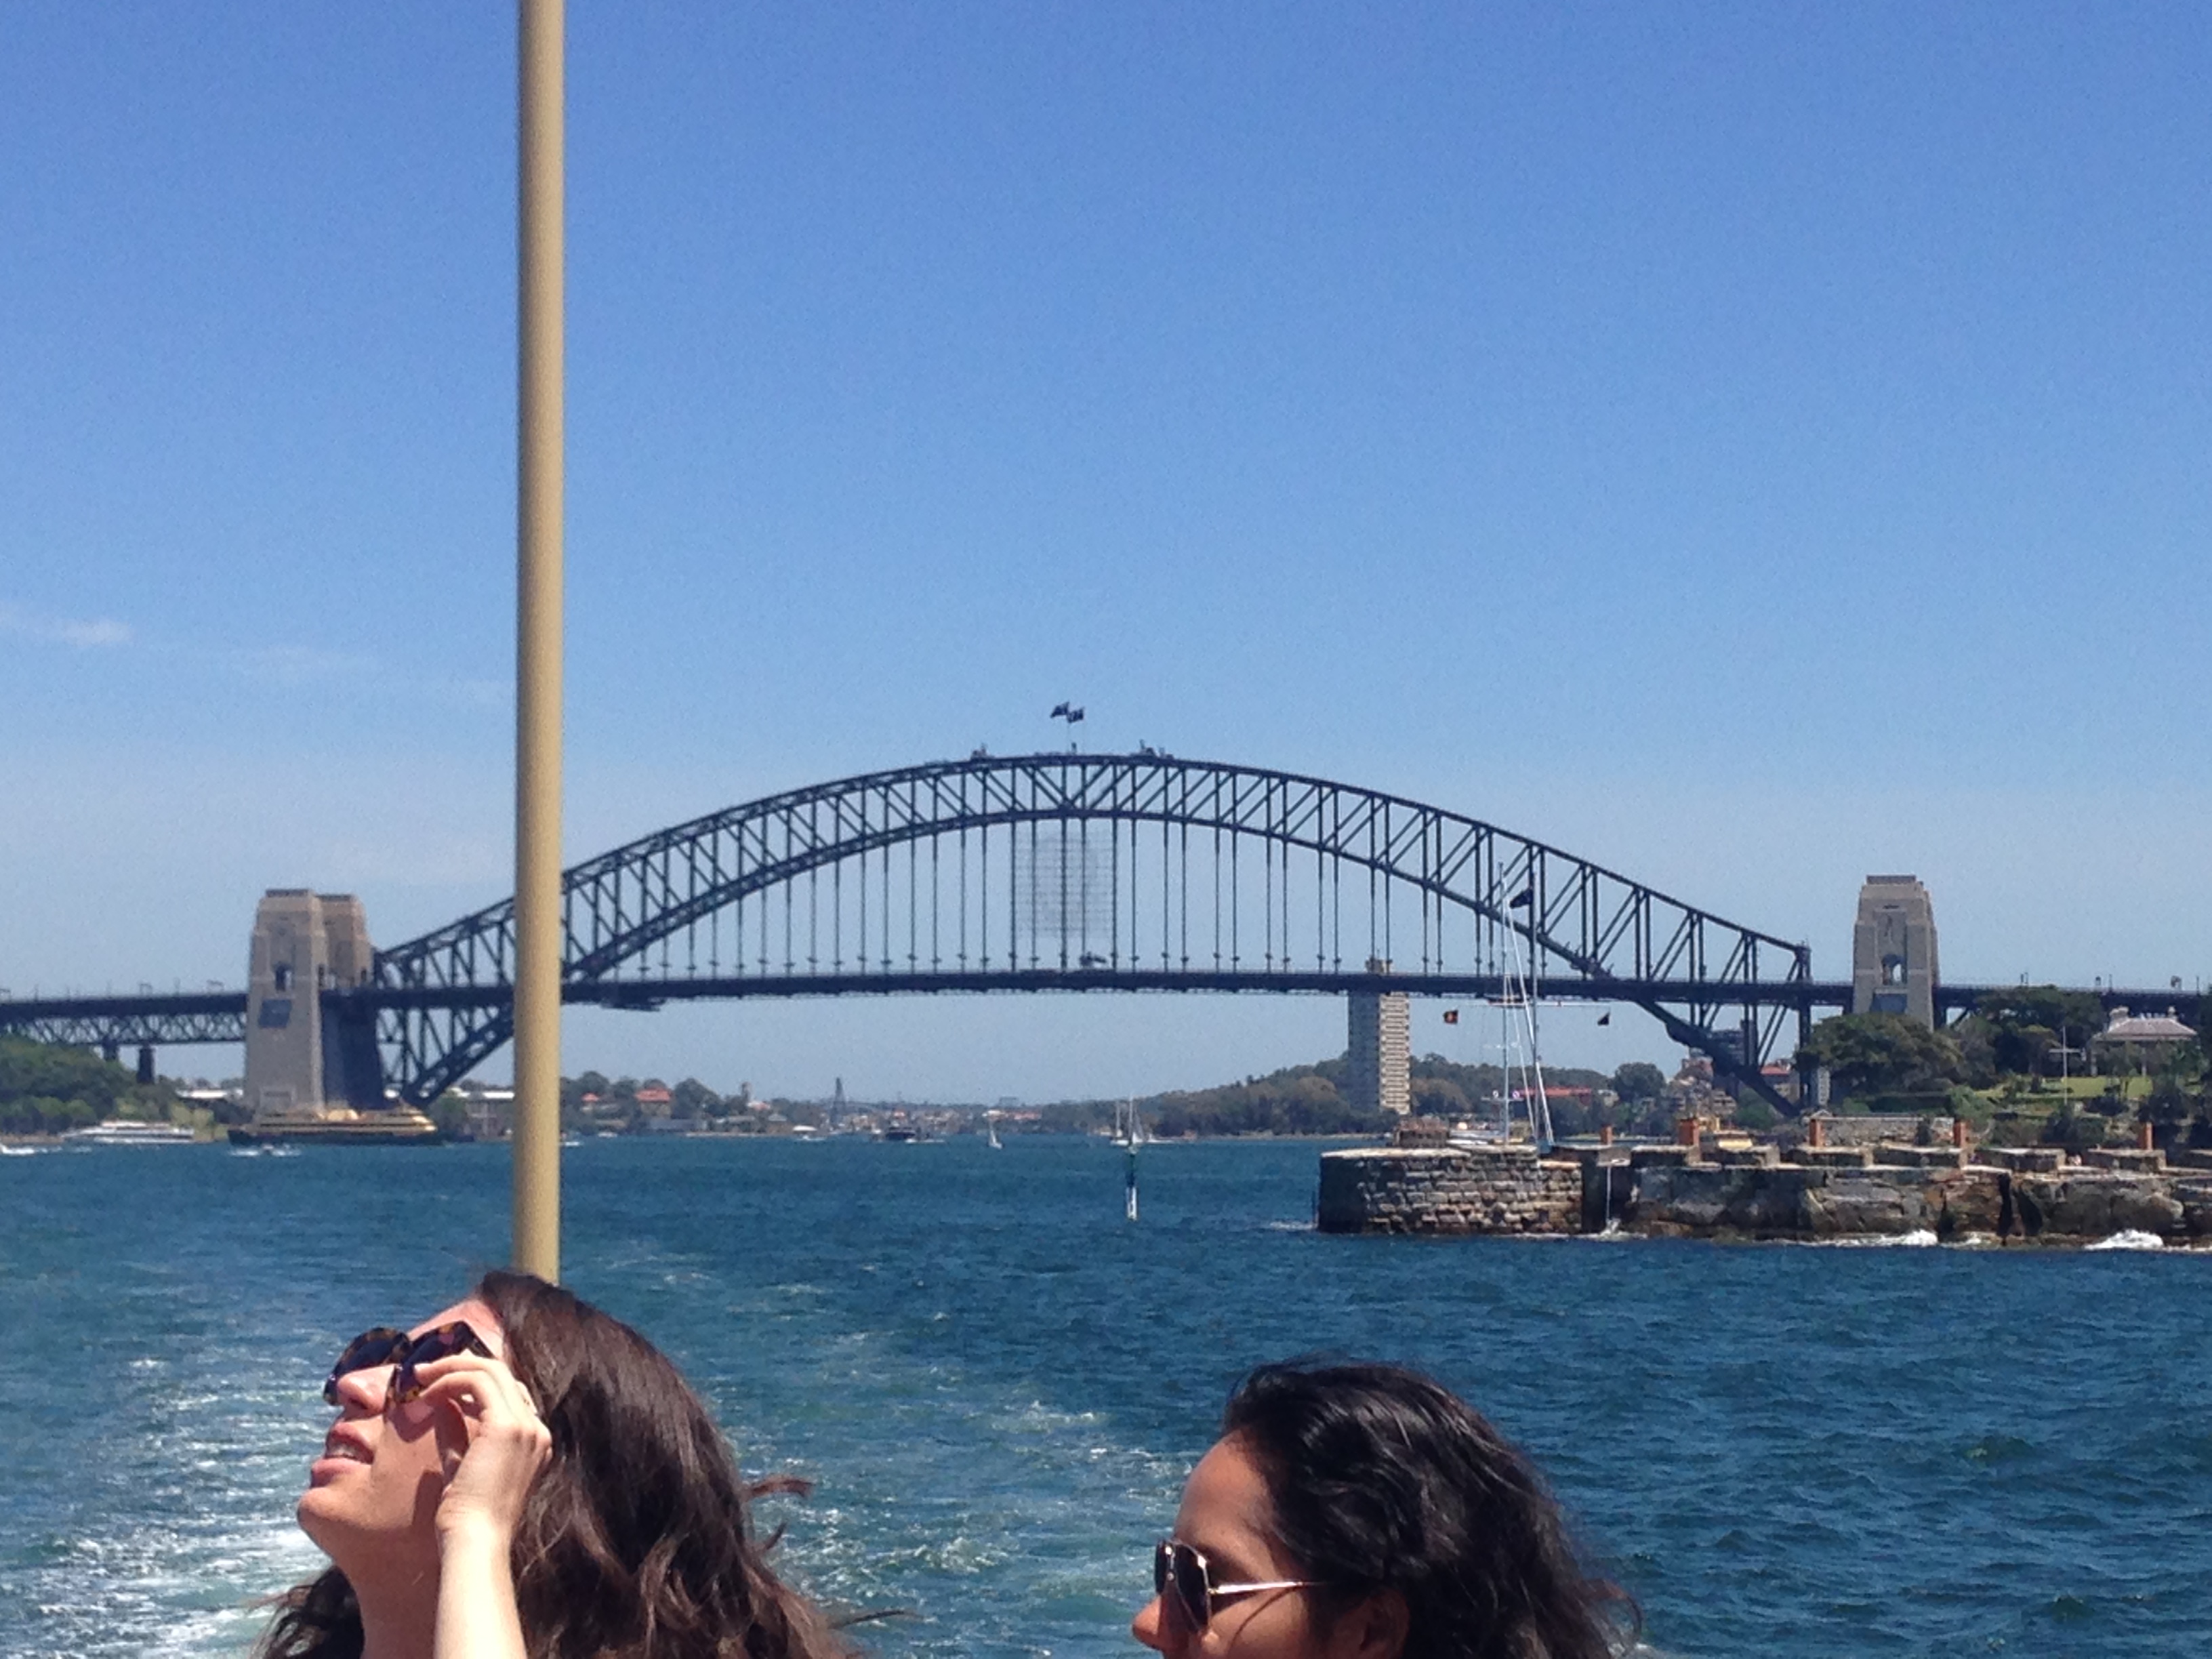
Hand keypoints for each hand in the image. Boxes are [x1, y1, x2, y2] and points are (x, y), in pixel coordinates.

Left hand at [408, 1352, 551, 1553]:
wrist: (475, 1541)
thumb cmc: (464, 1517)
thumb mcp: (460, 1465)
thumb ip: (456, 1433)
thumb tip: (441, 1404)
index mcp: (533, 1441)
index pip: (507, 1393)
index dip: (473, 1381)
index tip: (438, 1384)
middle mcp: (536, 1429)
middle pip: (501, 1374)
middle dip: (461, 1365)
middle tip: (425, 1371)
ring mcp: (525, 1425)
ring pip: (491, 1370)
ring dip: (452, 1367)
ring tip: (421, 1377)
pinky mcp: (507, 1426)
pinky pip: (477, 1382)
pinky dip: (450, 1379)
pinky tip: (427, 1394)